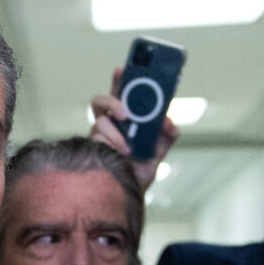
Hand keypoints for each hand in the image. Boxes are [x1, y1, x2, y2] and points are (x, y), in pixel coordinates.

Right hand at [88, 67, 178, 191]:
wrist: (128, 195)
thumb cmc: (140, 170)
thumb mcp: (159, 150)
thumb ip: (167, 135)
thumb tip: (170, 124)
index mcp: (124, 118)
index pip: (120, 93)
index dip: (119, 79)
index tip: (122, 68)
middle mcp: (108, 124)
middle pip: (100, 102)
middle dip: (112, 100)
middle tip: (126, 112)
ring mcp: (98, 137)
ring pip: (98, 122)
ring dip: (114, 133)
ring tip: (128, 147)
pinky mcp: (93, 150)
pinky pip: (98, 141)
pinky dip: (112, 146)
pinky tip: (121, 155)